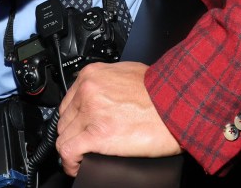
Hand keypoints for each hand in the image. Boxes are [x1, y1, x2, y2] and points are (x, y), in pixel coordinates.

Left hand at [56, 62, 180, 176]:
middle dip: (73, 134)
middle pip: (64, 119)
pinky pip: (68, 151)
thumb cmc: (161, 90)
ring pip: (63, 136)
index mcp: (93, 75)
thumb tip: (104, 96)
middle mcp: (88, 91)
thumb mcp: (128, 73)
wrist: (177, 103)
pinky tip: (77, 166)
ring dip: (72, 148)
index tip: (78, 127)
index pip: (69, 101)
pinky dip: (70, 162)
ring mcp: (91, 112)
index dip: (74, 118)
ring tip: (81, 157)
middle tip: (83, 143)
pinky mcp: (97, 135)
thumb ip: (109, 82)